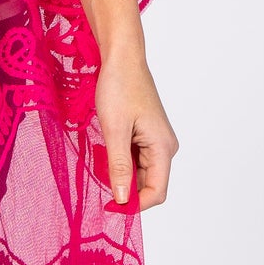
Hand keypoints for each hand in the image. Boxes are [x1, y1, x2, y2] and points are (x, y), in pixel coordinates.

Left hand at [63, 0, 178, 209]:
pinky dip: (119, 160)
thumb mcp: (114, 131)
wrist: (122, 58)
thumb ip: (119, 167)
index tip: (108, 206)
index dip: (134, 205)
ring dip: (119, 173)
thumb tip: (122, 199)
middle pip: (148, 185)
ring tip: (100, 157)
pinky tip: (105, 149)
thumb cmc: (119, 87)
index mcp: (163, 148)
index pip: (157, 192)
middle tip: (98, 177)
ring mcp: (156, 140)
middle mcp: (165, 147)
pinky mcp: (147, 134)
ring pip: (139, 172)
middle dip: (124, 189)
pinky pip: (135, 158)